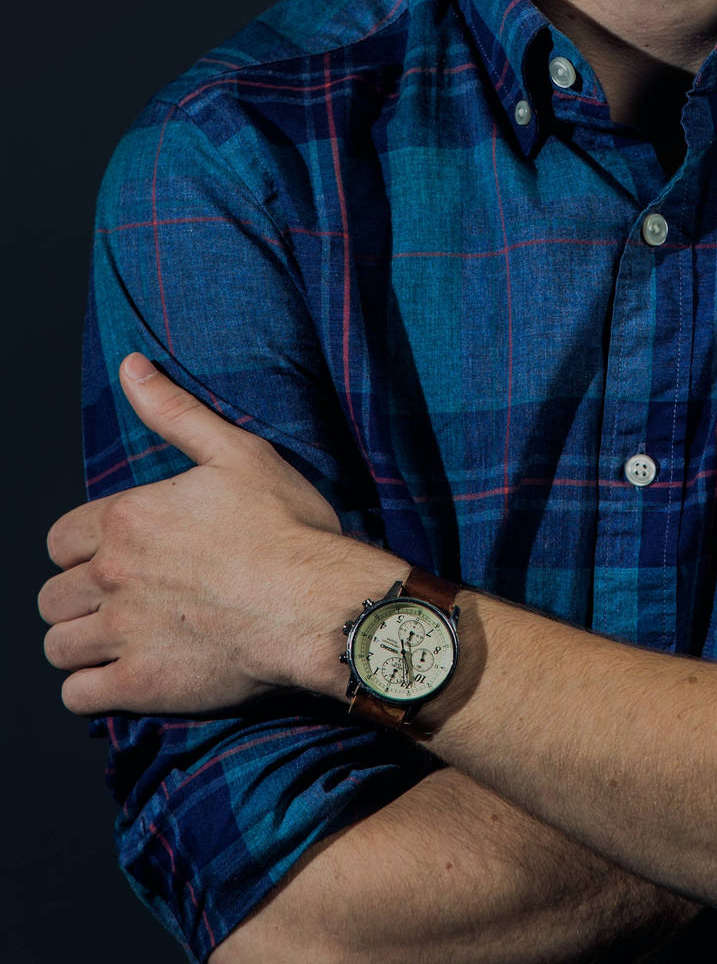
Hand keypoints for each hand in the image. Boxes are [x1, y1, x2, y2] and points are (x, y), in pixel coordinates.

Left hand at [39, 353, 378, 715]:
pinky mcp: (140, 684)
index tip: (114, 556)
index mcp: (126, 519)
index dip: (82, 549)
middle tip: (118, 601)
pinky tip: (121, 677)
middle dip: (77, 598)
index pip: (60, 540)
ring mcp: (122, 633)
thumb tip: (131, 365)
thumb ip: (174, 411)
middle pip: (52, 597)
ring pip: (58, 646)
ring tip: (117, 640)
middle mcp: (112, 575)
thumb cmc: (286, 525)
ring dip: (79, 644)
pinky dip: (91, 689)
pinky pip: (79, 696)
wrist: (319, 600)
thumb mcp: (236, 451)